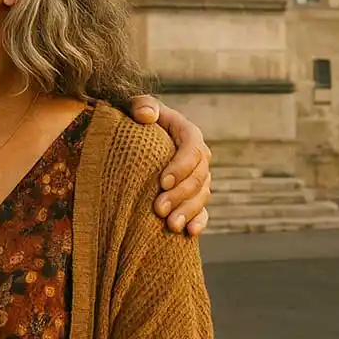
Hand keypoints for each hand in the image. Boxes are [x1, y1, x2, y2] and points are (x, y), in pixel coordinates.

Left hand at [128, 95, 210, 237]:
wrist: (137, 135)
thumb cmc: (135, 118)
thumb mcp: (136, 106)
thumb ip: (141, 105)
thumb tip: (146, 115)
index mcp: (187, 133)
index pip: (193, 149)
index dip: (181, 166)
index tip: (162, 181)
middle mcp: (197, 156)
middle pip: (198, 177)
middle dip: (180, 195)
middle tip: (158, 209)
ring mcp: (197, 177)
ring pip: (201, 196)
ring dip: (188, 212)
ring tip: (170, 226)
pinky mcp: (192, 194)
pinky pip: (203, 209)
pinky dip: (199, 221)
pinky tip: (189, 233)